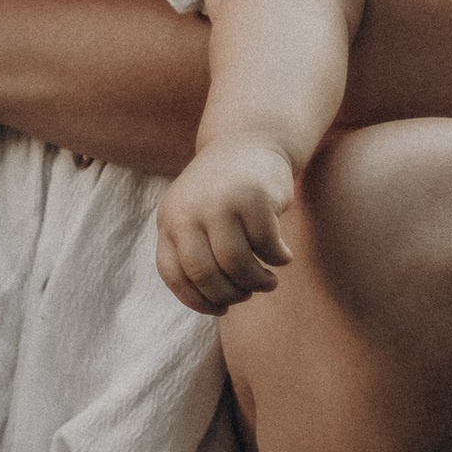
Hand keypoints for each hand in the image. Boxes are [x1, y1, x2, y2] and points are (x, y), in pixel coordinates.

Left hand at [156, 134, 297, 315]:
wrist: (247, 141)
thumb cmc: (221, 194)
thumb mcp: (193, 216)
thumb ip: (193, 253)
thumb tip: (211, 305)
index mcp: (169, 219)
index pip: (173, 274)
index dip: (196, 300)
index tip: (219, 309)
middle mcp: (189, 211)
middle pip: (205, 275)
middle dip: (229, 295)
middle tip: (247, 296)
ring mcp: (220, 202)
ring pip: (237, 264)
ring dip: (257, 283)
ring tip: (268, 282)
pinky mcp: (254, 197)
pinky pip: (267, 245)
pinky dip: (277, 259)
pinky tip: (282, 256)